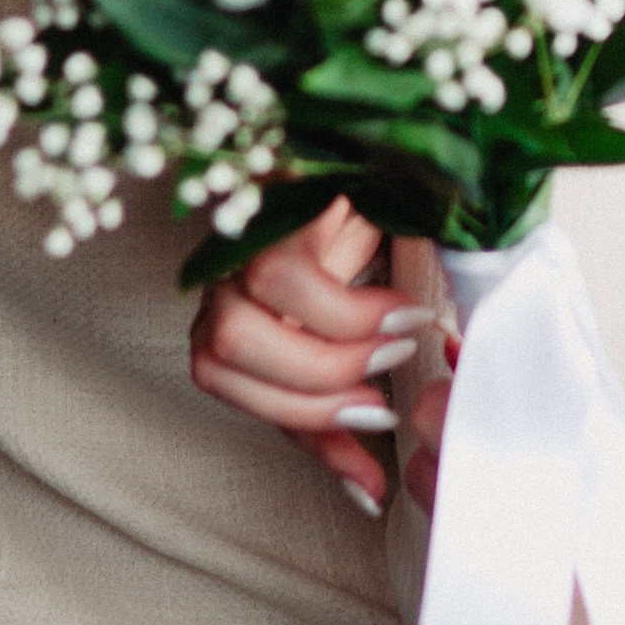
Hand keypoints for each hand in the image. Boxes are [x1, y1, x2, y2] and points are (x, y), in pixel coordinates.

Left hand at [187, 194, 428, 517]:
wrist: (408, 131)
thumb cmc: (380, 223)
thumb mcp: (363, 321)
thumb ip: (348, 402)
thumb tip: (367, 493)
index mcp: (238, 299)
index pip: (221, 380)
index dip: (294, 421)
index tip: (375, 430)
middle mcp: (227, 264)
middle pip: (216, 359)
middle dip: (309, 398)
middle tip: (383, 395)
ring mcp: (246, 226)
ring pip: (239, 330)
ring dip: (330, 359)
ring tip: (399, 344)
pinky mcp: (275, 195)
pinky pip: (287, 280)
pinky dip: (349, 315)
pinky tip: (402, 311)